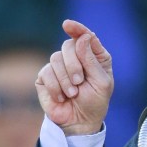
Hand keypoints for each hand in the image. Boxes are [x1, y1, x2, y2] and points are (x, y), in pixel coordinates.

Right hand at [35, 20, 113, 135]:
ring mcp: (60, 66)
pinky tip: (62, 97)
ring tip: (73, 94)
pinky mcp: (45, 77)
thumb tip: (83, 37)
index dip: (76, 28)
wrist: (80, 122)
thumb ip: (92, 60)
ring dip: (65, 78)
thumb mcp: (101, 82)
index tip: (67, 24)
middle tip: (79, 82)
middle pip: (68, 45)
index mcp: (94, 56)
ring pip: (56, 58)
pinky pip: (46, 72)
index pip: (84, 36)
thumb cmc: (95, 102)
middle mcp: (76, 57)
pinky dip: (55, 86)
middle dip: (74, 65)